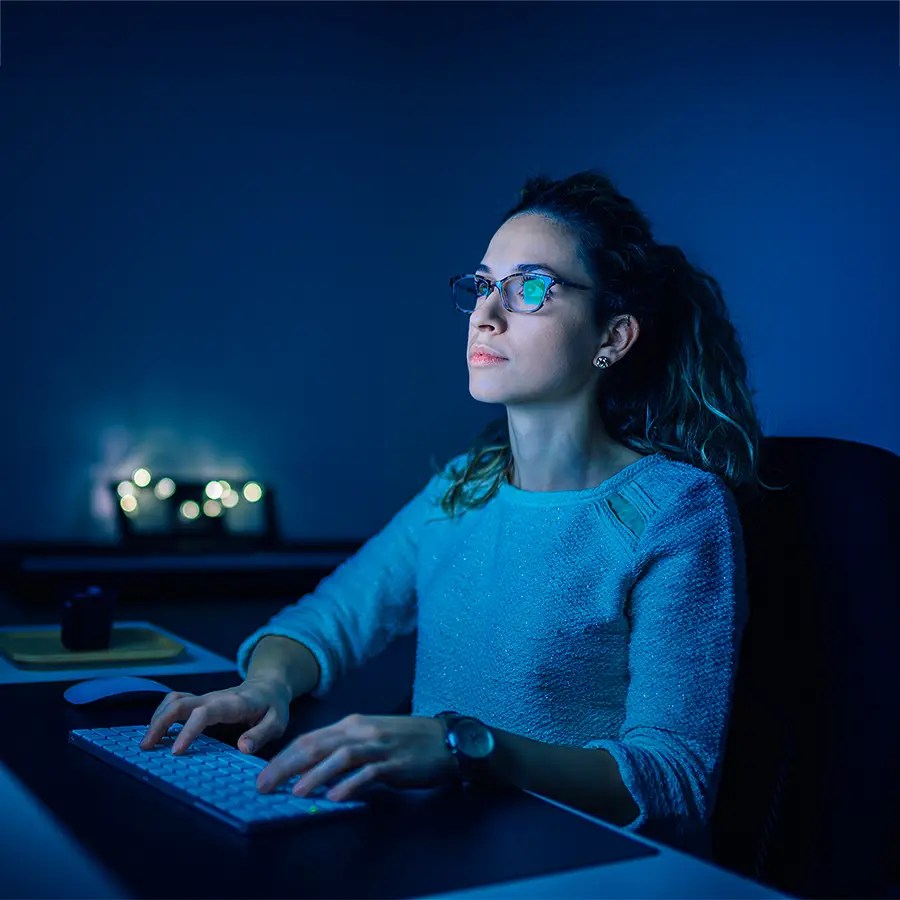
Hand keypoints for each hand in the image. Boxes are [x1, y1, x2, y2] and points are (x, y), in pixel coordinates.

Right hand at [139, 676, 292, 754]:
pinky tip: (156, 732)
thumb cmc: (272, 706)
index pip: (205, 713)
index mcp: (232, 703)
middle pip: (180, 703)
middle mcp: (213, 698)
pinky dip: (161, 714)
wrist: (268, 685)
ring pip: (173, 700)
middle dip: (160, 723)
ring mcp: (204, 698)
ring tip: (147, 743)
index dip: (189, 730)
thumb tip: (242, 748)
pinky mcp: (199, 702)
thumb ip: (261, 734)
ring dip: (157, 718)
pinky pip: (175, 702)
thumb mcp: (277, 721)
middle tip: (146, 748)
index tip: (176, 752)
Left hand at [255, 713, 457, 801]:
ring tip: (294, 792)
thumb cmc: (405, 741)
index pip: (311, 738)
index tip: (263, 774)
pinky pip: (368, 773)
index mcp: (352, 724)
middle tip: (264, 785)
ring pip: (340, 757)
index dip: (284, 756)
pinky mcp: (395, 763)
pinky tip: (335, 797)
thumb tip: (312, 768)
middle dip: (287, 765)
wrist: (445, 740)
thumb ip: (344, 748)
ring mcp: (378, 746)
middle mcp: (361, 731)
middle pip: (317, 746)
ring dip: (315, 775)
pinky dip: (349, 784)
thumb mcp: (370, 738)